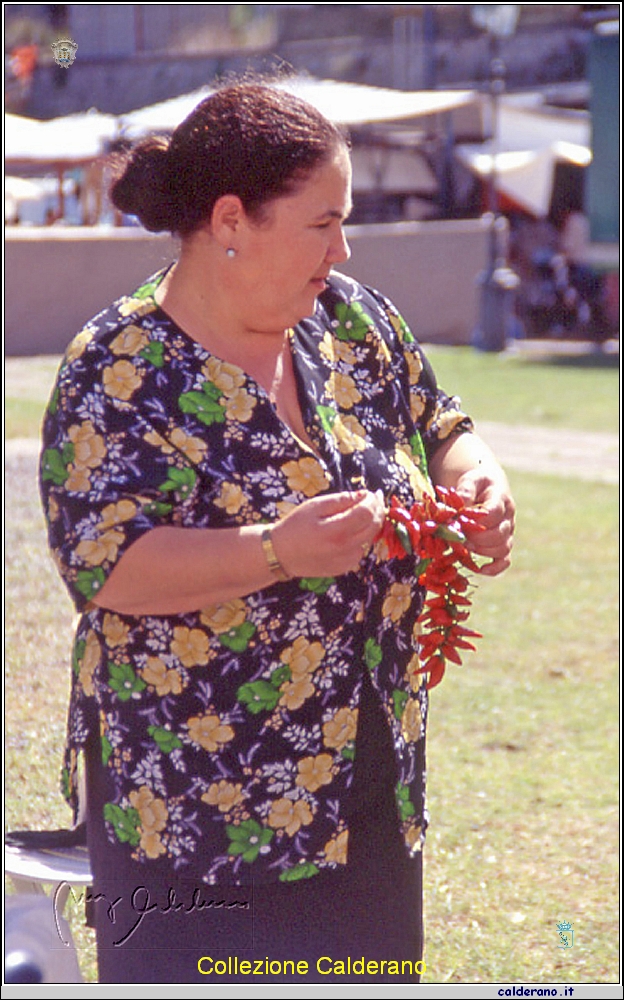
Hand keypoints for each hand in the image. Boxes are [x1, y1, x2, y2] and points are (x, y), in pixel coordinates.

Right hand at [271, 490, 385, 578]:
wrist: (281, 554)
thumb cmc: (295, 526)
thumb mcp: (314, 506)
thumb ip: (341, 500)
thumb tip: (362, 495)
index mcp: (337, 531)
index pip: (367, 513)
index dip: (372, 501)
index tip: (371, 492)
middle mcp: (345, 548)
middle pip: (374, 527)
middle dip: (376, 510)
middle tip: (373, 499)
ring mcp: (346, 561)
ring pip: (369, 538)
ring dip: (368, 524)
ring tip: (357, 514)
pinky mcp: (344, 568)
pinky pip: (360, 549)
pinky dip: (359, 538)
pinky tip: (346, 532)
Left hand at [454, 468, 514, 576]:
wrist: (485, 487)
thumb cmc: (475, 484)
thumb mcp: (469, 480)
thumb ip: (465, 490)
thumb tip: (459, 506)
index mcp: (501, 498)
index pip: (494, 513)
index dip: (476, 521)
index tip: (459, 522)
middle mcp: (508, 517)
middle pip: (499, 534)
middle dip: (476, 539)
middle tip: (459, 537)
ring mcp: (507, 532)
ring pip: (503, 549)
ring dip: (482, 551)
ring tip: (464, 547)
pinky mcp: (503, 544)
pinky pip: (505, 561)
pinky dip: (494, 568)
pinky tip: (479, 569)